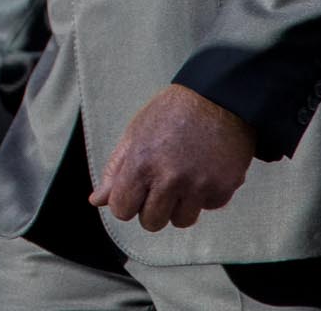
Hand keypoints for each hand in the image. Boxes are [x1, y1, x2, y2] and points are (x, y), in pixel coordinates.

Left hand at [89, 84, 253, 231]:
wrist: (218, 98)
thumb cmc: (170, 113)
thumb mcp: (135, 134)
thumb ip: (115, 170)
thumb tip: (97, 201)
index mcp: (141, 164)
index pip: (122, 210)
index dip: (126, 202)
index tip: (135, 190)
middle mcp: (170, 179)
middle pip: (151, 223)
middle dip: (152, 208)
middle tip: (160, 184)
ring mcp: (199, 186)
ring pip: (181, 221)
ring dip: (180, 206)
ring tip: (183, 178)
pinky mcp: (224, 188)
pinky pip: (208, 207)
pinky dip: (205, 195)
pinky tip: (204, 170)